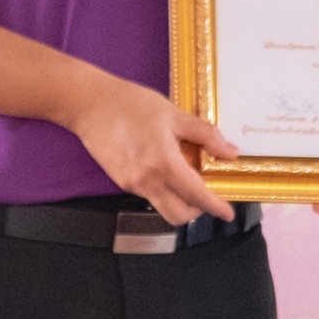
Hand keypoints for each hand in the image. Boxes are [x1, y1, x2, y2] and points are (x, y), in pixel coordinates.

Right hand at [66, 75, 236, 226]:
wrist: (89, 104)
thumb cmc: (131, 104)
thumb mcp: (174, 114)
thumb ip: (205, 135)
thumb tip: (230, 152)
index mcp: (164, 164)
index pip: (196, 196)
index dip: (215, 207)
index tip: (229, 213)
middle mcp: (147, 181)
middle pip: (178, 214)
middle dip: (198, 210)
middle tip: (209, 193)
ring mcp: (131, 184)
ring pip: (162, 207)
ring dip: (180, 201)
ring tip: (188, 176)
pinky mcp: (121, 181)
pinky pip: (148, 195)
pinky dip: (164, 190)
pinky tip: (167, 168)